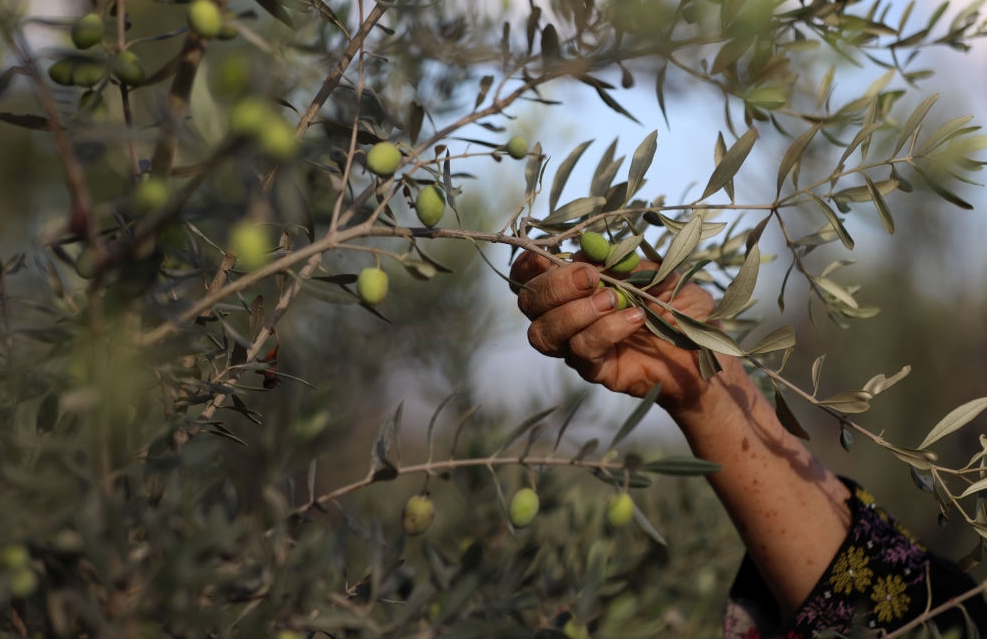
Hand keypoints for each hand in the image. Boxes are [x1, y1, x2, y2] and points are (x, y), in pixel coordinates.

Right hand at [510, 251, 717, 411]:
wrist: (708, 350)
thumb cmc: (680, 306)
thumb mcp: (655, 271)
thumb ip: (620, 261)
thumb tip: (586, 250)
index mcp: (574, 288)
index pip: (528, 278)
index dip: (526, 267)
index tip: (542, 256)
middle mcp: (566, 317)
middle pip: (529, 303)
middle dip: (555, 286)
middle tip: (591, 277)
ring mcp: (577, 346)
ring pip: (545, 333)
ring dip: (574, 312)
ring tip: (612, 300)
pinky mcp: (595, 370)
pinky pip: (583, 350)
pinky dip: (606, 329)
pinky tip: (635, 318)